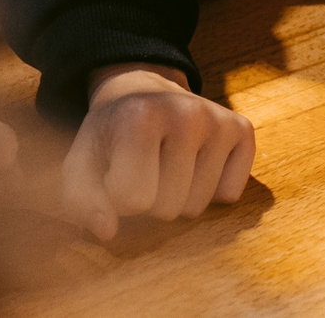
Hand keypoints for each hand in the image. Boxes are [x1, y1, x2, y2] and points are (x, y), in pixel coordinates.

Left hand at [63, 64, 254, 240]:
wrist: (142, 92)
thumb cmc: (110, 136)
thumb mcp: (82, 163)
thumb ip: (83, 201)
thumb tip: (107, 231)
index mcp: (140, 117)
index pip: (134, 199)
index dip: (120, 198)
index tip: (117, 174)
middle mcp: (186, 113)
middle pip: (169, 208)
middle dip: (151, 201)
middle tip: (145, 169)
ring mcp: (218, 120)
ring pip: (198, 206)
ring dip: (179, 198)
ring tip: (167, 165)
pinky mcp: (241, 129)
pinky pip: (230, 193)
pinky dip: (212, 190)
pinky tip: (196, 163)